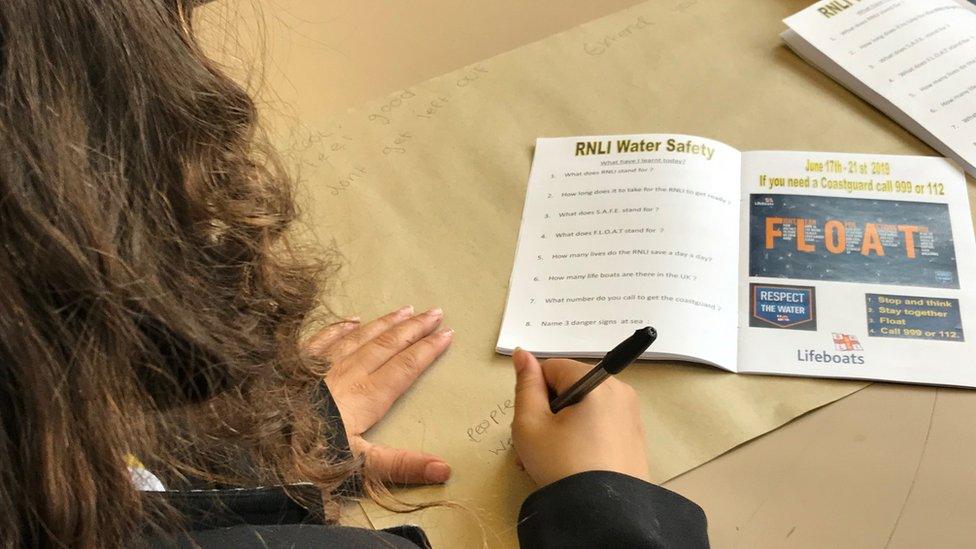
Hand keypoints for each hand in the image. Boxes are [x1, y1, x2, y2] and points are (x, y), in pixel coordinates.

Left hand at [307, 306, 453, 483]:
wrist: (255, 440)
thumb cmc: (307, 456)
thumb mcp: (359, 467)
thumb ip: (401, 464)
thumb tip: (445, 468)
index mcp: (367, 396)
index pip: (406, 367)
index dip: (428, 350)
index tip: (447, 334)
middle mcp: (349, 373)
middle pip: (388, 345)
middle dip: (414, 328)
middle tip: (435, 312)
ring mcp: (322, 365)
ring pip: (361, 337)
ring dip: (385, 323)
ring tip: (405, 309)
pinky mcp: (297, 364)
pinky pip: (324, 339)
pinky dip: (341, 327)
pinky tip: (353, 319)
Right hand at [511, 349, 649, 486]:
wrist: (603, 515)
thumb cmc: (562, 466)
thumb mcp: (530, 425)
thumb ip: (526, 385)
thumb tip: (523, 354)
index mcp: (597, 383)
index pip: (553, 367)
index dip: (534, 391)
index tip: (529, 421)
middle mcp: (620, 392)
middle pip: (570, 387)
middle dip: (547, 412)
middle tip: (533, 445)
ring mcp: (630, 415)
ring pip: (584, 408)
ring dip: (561, 427)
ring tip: (547, 459)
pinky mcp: (634, 437)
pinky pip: (600, 424)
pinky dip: (581, 437)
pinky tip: (569, 463)